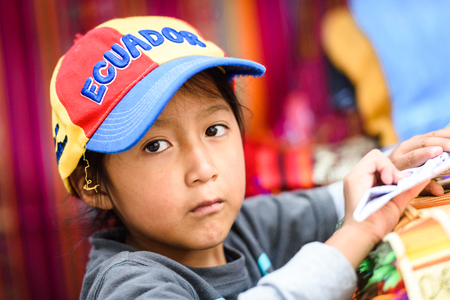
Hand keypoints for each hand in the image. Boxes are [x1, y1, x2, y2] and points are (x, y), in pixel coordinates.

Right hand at [326, 149, 429, 268]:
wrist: (365, 233)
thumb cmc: (378, 222)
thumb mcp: (397, 201)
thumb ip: (408, 187)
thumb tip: (425, 176)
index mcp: (365, 181)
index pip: (379, 164)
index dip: (392, 169)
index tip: (399, 182)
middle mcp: (358, 176)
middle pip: (377, 157)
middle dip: (391, 167)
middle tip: (397, 182)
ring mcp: (354, 176)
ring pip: (375, 155)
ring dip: (388, 167)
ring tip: (392, 182)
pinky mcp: (354, 178)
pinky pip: (372, 160)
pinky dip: (384, 167)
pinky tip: (388, 181)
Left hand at [388, 128, 449, 195]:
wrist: (387, 166)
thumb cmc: (400, 178)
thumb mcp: (409, 183)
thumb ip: (424, 186)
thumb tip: (439, 191)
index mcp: (400, 162)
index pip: (412, 156)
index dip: (425, 153)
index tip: (438, 151)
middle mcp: (403, 149)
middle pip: (423, 143)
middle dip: (440, 143)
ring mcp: (411, 142)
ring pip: (429, 136)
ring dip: (444, 136)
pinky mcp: (417, 138)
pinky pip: (432, 134)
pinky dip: (444, 134)